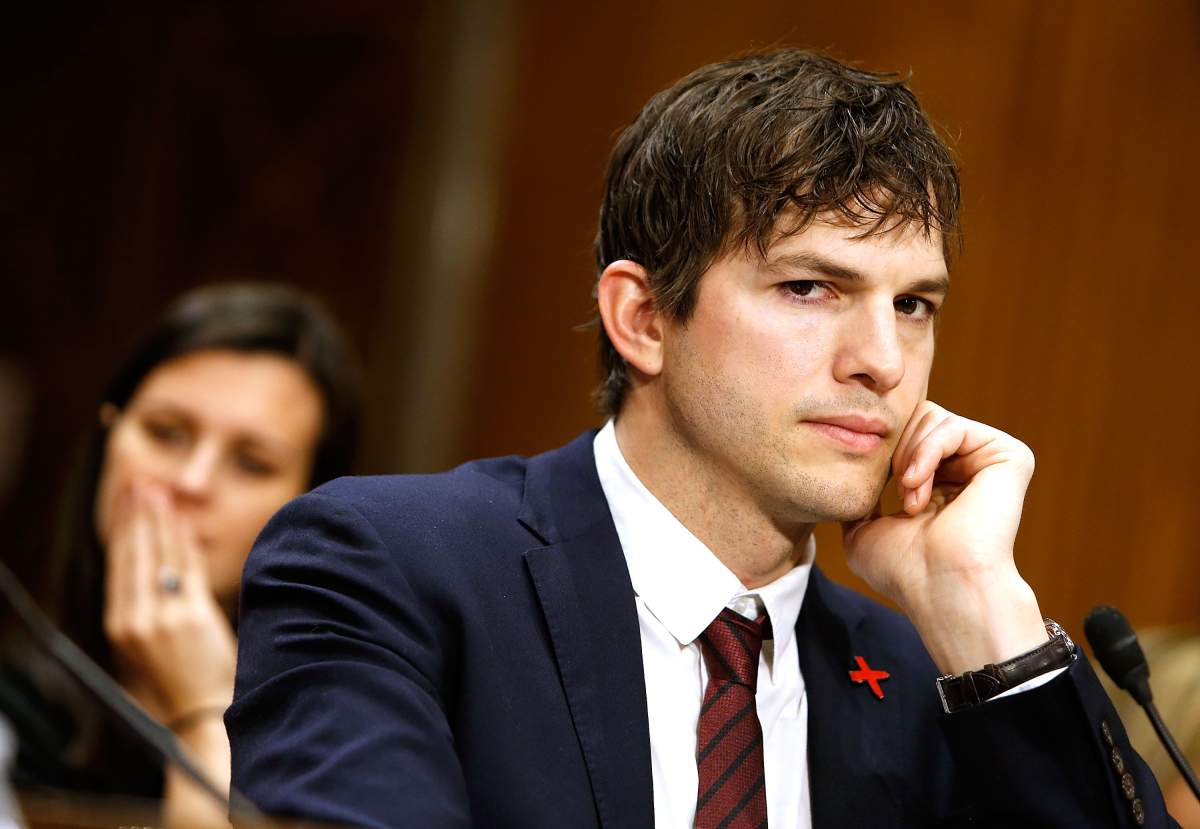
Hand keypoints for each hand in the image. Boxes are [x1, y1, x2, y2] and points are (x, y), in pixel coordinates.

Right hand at [104, 481, 236, 722]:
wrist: (200, 712)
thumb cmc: (179, 679)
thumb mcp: (148, 643)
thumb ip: (146, 606)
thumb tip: (153, 564)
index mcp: (119, 624)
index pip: (120, 565)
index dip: (123, 531)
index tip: (126, 503)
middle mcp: (135, 618)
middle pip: (136, 554)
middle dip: (138, 516)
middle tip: (140, 485)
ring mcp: (163, 616)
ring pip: (160, 556)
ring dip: (160, 521)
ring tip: (159, 493)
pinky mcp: (192, 616)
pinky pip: (187, 568)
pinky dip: (185, 542)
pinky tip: (184, 521)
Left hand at [842, 401, 1047, 674]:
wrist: (939, 587)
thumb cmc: (902, 570)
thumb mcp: (863, 529)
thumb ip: (861, 498)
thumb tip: (846, 473)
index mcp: (940, 483)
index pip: (903, 435)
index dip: (879, 450)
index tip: (872, 485)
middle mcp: (967, 468)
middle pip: (915, 418)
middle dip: (894, 452)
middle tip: (898, 492)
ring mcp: (988, 461)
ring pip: (930, 418)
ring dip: (907, 457)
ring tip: (910, 498)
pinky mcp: (1008, 456)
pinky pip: (951, 426)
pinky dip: (925, 452)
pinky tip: (918, 486)